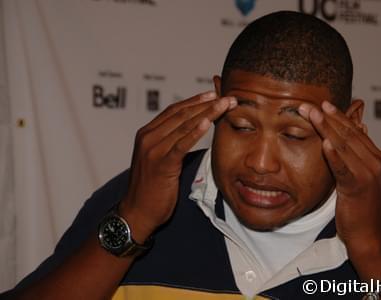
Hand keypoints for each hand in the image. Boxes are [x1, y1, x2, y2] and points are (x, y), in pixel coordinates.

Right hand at [119, 91, 236, 241]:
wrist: (137, 212)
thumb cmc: (152, 188)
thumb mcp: (160, 159)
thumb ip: (172, 143)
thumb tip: (193, 132)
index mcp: (147, 133)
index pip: (175, 110)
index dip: (196, 101)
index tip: (215, 94)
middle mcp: (148, 137)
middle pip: (181, 114)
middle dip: (206, 103)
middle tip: (227, 97)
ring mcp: (152, 149)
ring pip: (183, 125)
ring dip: (207, 113)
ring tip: (224, 105)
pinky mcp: (161, 164)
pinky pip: (181, 144)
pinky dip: (195, 132)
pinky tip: (208, 123)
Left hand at [299, 100, 380, 277]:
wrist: (369, 235)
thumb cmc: (361, 207)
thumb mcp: (358, 177)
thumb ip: (355, 156)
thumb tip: (357, 130)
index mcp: (374, 156)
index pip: (353, 130)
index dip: (336, 116)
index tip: (320, 103)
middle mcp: (374, 161)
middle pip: (347, 133)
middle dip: (327, 117)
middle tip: (308, 104)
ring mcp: (367, 173)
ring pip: (344, 145)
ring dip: (326, 128)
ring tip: (312, 114)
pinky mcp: (358, 187)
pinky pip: (343, 168)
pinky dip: (334, 155)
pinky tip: (324, 143)